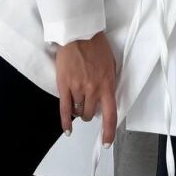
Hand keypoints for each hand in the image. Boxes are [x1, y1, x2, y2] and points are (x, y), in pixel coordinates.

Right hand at [55, 29, 117, 146]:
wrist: (79, 33)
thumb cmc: (96, 45)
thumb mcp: (111, 64)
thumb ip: (110, 82)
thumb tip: (108, 97)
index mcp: (107, 84)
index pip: (110, 114)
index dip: (108, 131)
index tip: (106, 141)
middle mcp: (93, 89)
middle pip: (90, 114)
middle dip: (89, 112)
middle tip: (88, 102)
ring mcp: (78, 88)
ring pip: (78, 111)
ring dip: (78, 109)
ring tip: (78, 99)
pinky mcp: (64, 85)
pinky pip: (64, 109)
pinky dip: (65, 121)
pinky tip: (67, 130)